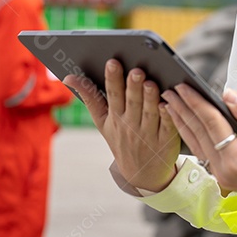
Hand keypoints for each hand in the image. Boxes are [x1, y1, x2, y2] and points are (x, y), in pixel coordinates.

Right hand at [64, 60, 180, 191]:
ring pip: (149, 113)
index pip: (112, 95)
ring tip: (150, 83)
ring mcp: (148, 133)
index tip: (112, 62)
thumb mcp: (102, 122)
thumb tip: (68, 77)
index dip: (112, 79)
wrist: (142, 174)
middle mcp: (130, 125)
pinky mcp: (166, 140)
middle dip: (133, 86)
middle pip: (132, 102)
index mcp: (114, 118)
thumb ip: (90, 97)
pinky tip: (168, 104)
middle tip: (136, 71)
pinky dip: (167, 115)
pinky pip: (167, 126)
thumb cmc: (121, 139)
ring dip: (149, 98)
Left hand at [162, 84, 236, 201]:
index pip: (211, 124)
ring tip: (169, 102)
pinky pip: (199, 150)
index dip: (197, 103)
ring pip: (194, 142)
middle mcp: (223, 169)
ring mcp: (218, 173)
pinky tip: (182, 121)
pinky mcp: (218, 173)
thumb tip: (228, 95)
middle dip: (183, 108)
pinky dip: (188, 133)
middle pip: (198, 132)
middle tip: (170, 89)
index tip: (184, 86)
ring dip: (181, 120)